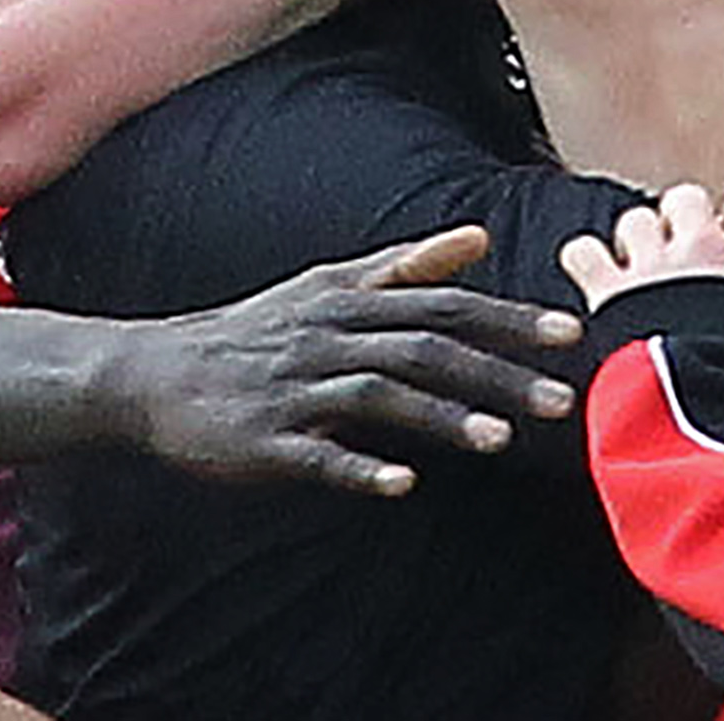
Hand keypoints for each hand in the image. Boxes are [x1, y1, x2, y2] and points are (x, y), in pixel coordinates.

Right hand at [116, 225, 580, 496]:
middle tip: (560, 400)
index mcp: (350, 301)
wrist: (152, 374)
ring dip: (442, 418)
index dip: (508, 319)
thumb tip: (478, 237)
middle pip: (425, 349)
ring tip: (500, 441)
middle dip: (496, 374)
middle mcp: (329, 337)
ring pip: (379, 397)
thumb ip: (406, 264)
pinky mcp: (264, 438)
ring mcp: (295, 388)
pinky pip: (317, 455)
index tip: (571, 333)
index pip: (444, 305)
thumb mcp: (327, 286)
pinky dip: (360, 467)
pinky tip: (403, 485)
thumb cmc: (253, 331)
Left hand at [559, 184, 723, 327]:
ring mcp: (655, 267)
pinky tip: (595, 283)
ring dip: (631, 245)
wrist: (723, 417)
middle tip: (675, 261)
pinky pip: (583, 252)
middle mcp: (704, 248)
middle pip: (686, 199)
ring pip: (634, 220)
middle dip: (677, 224)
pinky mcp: (611, 293)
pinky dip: (585, 264)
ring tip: (636, 278)